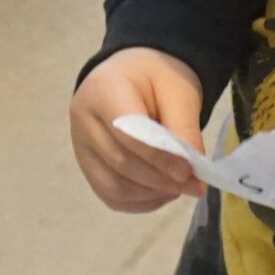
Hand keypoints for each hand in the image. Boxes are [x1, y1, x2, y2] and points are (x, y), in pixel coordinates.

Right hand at [68, 49, 208, 212]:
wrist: (134, 73)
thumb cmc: (158, 77)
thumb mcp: (178, 92)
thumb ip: (184, 129)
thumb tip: (192, 171)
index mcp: (103, 91)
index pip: (127, 134)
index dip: (159, 158)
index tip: (189, 172)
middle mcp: (83, 120)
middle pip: (119, 162)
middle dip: (160, 180)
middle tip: (194, 186)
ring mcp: (80, 146)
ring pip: (112, 185)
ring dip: (150, 194)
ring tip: (180, 188)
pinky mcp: (87, 165)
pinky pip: (109, 194)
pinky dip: (138, 202)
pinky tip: (162, 194)